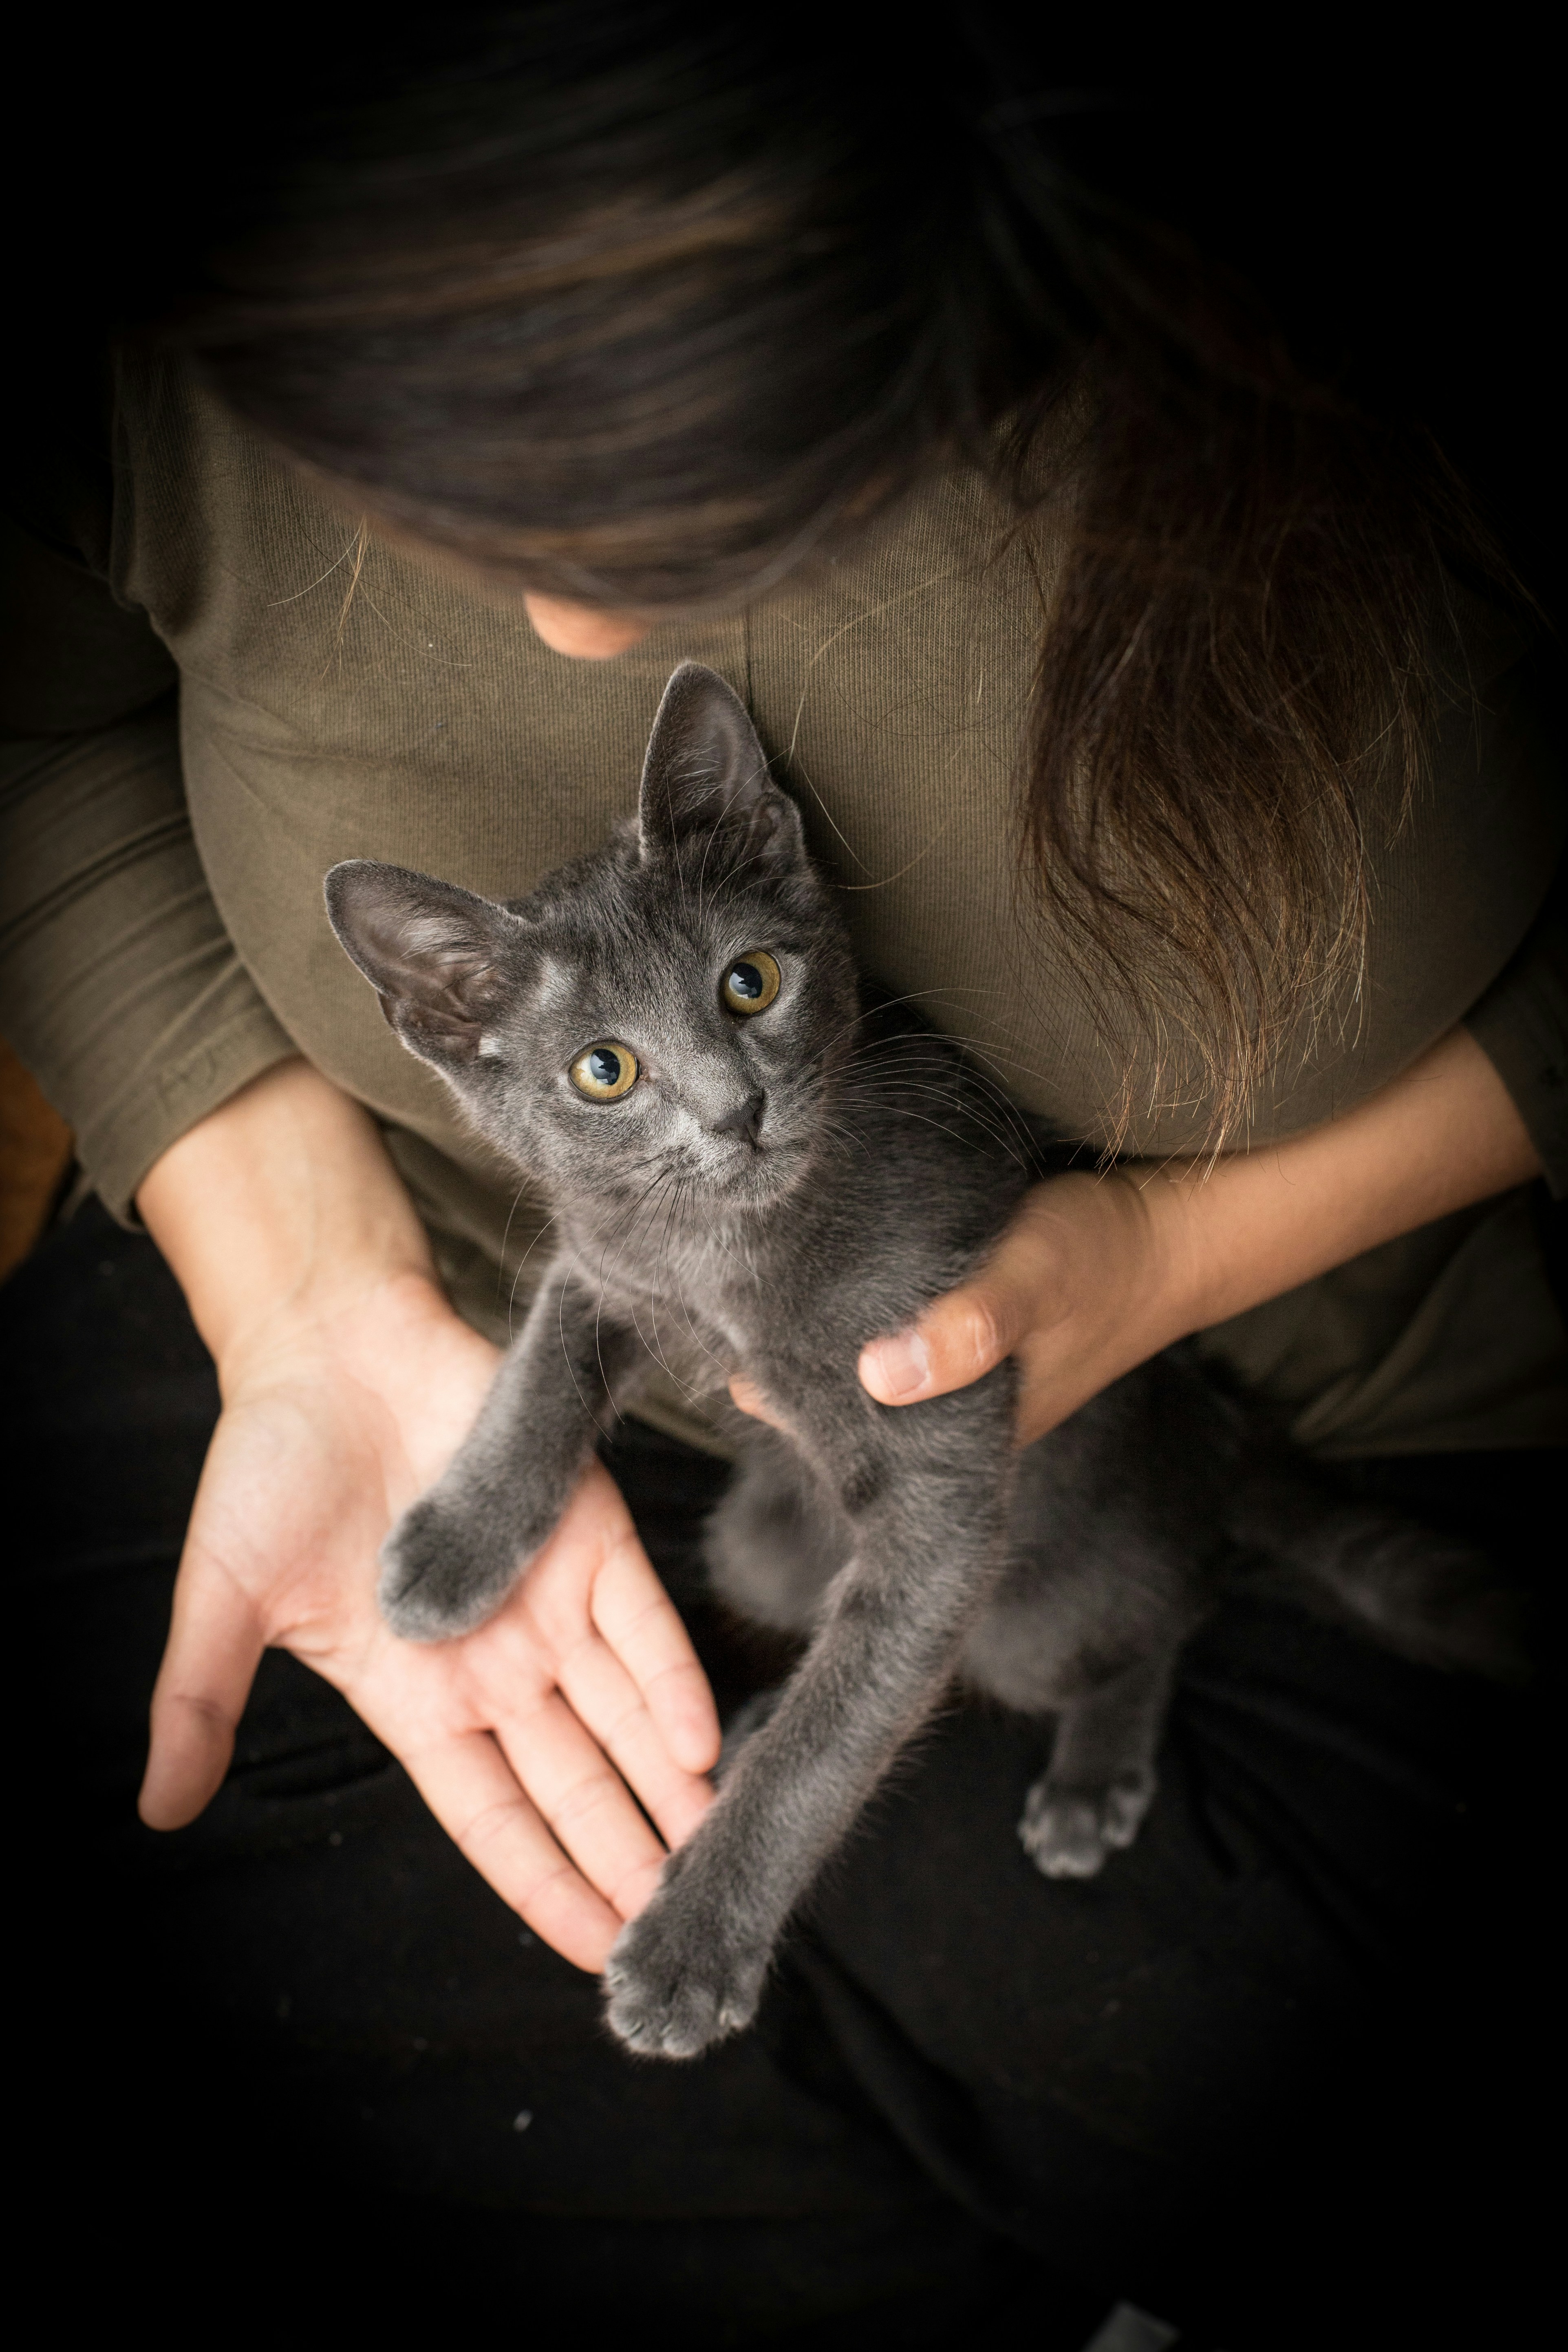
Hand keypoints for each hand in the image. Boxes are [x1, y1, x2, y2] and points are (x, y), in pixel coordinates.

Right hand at [137, 1062, 718, 1971]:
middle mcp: (498, 1664)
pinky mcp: (588, 1531)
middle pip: (576, 1784)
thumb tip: (155, 1810)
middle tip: (683, 1931)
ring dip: (669, 1791)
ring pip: (626, 1719)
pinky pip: (643, 1623)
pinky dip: (673, 1683)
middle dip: (627, 1859)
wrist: (327, 1348)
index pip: (496, 1817)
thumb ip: (202, 1701)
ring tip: (717, 1859)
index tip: (596, 1953)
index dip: (544, 1884)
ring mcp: (548, 1600)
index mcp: (420, 1697)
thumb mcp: (224, 1598)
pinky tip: (701, 1745)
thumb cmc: (271, 1470)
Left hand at [732, 1024, 1540, 1445]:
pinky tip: (807, 1252)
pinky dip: (844, 1299)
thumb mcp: (1039, 1277)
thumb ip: (969, 1325)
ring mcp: (947, 1370)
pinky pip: (877, 1324)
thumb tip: (881, 1376)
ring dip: (805, 1322)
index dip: (771, 1385)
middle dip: (774, 1350)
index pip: (829, 1431)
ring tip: (745, 1258)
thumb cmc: (1107, 1253)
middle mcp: (940, 1413)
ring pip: (847, 1358)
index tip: (722, 1326)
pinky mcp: (954, 1323)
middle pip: (826, 1398)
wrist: (1179, 1225)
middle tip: (717, 1278)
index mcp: (952, 1432)